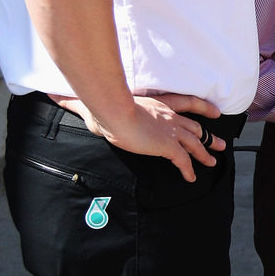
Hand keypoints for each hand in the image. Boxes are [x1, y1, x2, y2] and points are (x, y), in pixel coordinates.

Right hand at [51, 93, 222, 181]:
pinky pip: (183, 161)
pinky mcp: (168, 146)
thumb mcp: (96, 103)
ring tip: (213, 162)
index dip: (202, 107)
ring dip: (205, 154)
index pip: (187, 102)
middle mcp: (169, 116)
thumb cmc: (104, 104)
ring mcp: (170, 130)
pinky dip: (188, 170)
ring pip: (195, 144)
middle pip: (195, 127)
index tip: (214, 112)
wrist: (113, 110)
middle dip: (209, 137)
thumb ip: (78, 102)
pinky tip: (190, 178)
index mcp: (159, 103)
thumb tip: (54, 97)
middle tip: (220, 144)